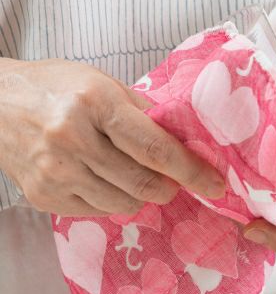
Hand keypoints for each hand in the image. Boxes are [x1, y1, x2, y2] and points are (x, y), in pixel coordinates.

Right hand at [0, 58, 224, 215]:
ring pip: (124, 203)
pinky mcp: (43, 197)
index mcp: (94, 103)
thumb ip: (144, 110)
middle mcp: (72, 139)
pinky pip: (98, 211)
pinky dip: (114, 199)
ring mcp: (54, 172)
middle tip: (175, 180)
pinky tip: (106, 179)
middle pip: (143, 183)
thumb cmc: (55, 87)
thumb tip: (186, 137)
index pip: (155, 148)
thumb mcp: (102, 83)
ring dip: (143, 194)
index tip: (215, 184)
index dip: (191, 170)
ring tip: (137, 175)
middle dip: (170, 187)